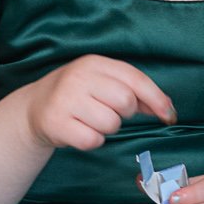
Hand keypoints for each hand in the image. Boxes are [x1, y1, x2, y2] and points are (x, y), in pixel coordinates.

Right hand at [18, 56, 173, 151]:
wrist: (34, 107)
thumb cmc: (77, 95)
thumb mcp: (102, 83)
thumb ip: (135, 92)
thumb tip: (167, 108)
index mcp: (94, 63)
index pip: (135, 79)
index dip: (157, 99)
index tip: (169, 116)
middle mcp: (78, 77)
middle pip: (125, 101)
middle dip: (124, 113)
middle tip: (109, 111)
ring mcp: (65, 99)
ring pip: (110, 124)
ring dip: (106, 128)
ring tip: (90, 120)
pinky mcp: (56, 123)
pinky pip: (92, 140)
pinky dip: (91, 140)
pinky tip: (80, 130)